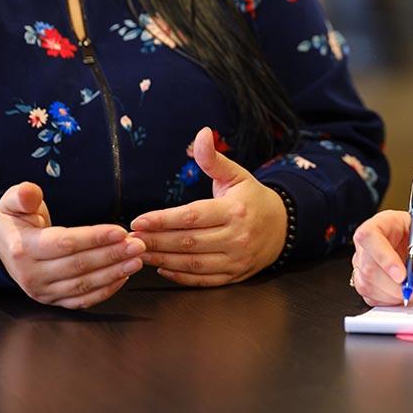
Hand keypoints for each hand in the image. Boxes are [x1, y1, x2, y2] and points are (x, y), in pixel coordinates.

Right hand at [0, 181, 144, 308]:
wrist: (4, 250)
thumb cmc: (16, 223)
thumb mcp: (12, 203)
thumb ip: (22, 196)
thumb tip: (28, 191)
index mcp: (24, 249)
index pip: (64, 243)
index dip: (94, 238)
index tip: (120, 231)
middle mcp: (32, 274)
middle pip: (78, 266)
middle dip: (112, 255)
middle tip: (138, 244)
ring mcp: (43, 291)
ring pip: (83, 285)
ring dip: (113, 273)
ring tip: (137, 260)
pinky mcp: (53, 300)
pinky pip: (81, 300)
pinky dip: (105, 291)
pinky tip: (123, 277)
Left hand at [130, 127, 286, 285]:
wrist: (282, 227)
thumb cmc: (252, 198)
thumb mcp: (236, 175)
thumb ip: (214, 159)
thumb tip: (202, 133)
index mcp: (235, 210)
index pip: (192, 216)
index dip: (163, 220)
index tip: (138, 220)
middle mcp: (237, 236)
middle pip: (187, 241)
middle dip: (155, 240)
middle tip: (130, 238)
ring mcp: (236, 259)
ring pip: (192, 263)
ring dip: (162, 259)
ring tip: (139, 253)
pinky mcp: (234, 275)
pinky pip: (202, 280)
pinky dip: (179, 276)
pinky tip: (161, 267)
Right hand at [350, 209, 412, 306]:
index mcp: (385, 222)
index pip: (370, 235)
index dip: (382, 256)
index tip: (402, 275)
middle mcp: (371, 242)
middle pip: (368, 265)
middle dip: (393, 284)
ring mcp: (366, 262)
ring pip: (367, 284)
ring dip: (393, 294)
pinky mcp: (367, 281)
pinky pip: (371, 296)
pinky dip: (390, 300)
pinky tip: (406, 293)